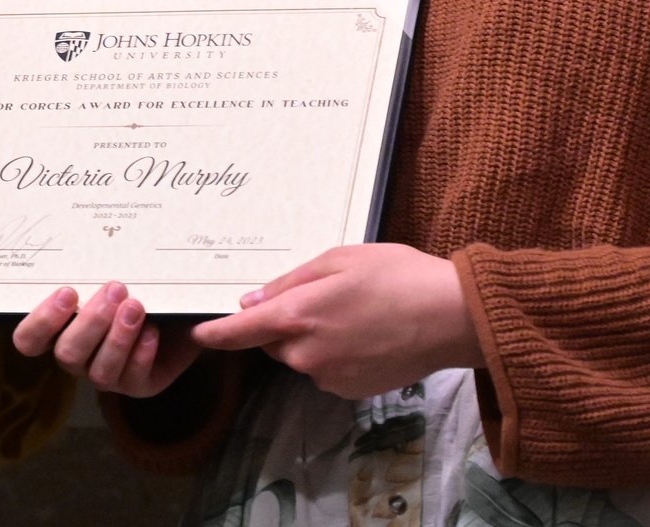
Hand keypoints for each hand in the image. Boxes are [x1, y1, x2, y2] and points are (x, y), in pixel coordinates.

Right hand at [12, 282, 202, 396]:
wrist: (178, 314)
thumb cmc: (137, 289)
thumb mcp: (122, 276)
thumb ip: (109, 270)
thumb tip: (98, 254)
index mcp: (62, 329)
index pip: (29, 339)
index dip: (40, 322)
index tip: (67, 292)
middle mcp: (79, 357)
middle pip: (67, 354)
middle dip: (91, 322)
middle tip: (116, 288)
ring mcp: (107, 375)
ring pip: (99, 373)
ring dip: (118, 338)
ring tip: (136, 307)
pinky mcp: (137, 385)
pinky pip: (132, 378)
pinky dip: (142, 353)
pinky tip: (153, 331)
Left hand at [189, 244, 480, 398]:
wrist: (450, 317)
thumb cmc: (397, 276)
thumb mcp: (339, 259)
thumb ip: (290, 282)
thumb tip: (252, 302)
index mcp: (298, 316)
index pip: (239, 332)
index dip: (215, 333)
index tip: (198, 332)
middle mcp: (306, 354)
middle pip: (273, 343)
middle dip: (283, 324)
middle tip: (321, 297)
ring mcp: (329, 377)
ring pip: (301, 357)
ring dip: (311, 339)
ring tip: (353, 313)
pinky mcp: (351, 391)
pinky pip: (326, 370)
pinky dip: (335, 355)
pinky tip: (366, 334)